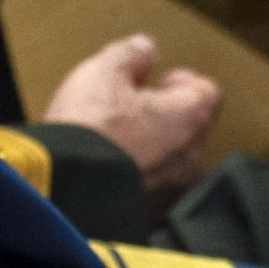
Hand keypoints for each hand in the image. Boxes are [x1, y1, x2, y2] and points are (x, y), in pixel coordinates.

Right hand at [39, 30, 223, 201]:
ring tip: (115, 142)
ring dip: (152, 150)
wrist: (62, 192)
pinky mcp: (150, 218)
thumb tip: (145, 49)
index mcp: (191, 116)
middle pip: (191, 127)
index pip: (206, 91)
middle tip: (131, 109)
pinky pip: (152, 190)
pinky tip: (107, 172)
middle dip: (165, 115)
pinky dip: (137, 179)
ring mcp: (173, 192)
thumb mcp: (103, 72)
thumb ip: (130, 54)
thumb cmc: (88, 129)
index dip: (182, 82)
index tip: (157, 81)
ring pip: (172, 161)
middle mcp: (192, 157)